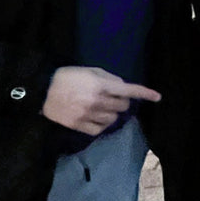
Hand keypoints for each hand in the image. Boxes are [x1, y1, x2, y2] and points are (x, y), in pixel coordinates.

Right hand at [42, 66, 160, 135]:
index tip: (157, 97)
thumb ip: (108, 78)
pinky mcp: (80, 126)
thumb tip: (121, 87)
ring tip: (102, 109)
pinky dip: (102, 125)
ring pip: (113, 119)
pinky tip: (97, 119)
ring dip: (112, 114)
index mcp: (101, 85)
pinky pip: (100, 130)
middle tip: (113, 99)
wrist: (42, 91)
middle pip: (123, 107)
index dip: (145, 93)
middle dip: (122, 102)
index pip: (128, 90)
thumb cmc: (67, 77)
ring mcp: (89, 115)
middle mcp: (98, 101)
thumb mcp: (90, 71)